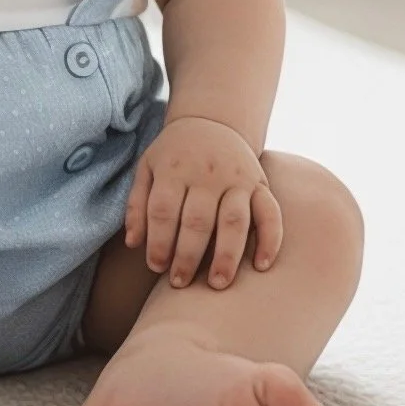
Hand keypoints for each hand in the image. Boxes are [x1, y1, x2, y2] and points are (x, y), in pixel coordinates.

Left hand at [124, 116, 282, 289]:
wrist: (211, 121)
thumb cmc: (174, 154)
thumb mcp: (147, 168)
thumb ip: (138, 204)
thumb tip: (133, 244)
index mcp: (174, 169)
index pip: (164, 211)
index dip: (159, 243)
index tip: (157, 267)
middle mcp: (207, 174)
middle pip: (198, 221)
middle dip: (188, 257)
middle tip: (180, 283)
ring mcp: (237, 179)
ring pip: (235, 221)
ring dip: (226, 256)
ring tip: (218, 284)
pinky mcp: (260, 184)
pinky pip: (271, 213)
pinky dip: (270, 240)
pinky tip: (261, 266)